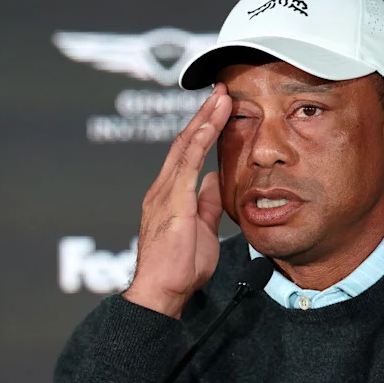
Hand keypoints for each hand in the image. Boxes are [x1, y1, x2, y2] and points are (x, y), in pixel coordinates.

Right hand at [124, 83, 232, 317]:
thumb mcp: (203, 230)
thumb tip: (215, 181)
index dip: (203, 129)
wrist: (162, 292)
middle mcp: (162, 189)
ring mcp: (164, 194)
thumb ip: (207, 204)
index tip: (219, 109)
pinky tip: (211, 124)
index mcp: (169, 196)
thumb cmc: (179, 269)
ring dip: (204, 119)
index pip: (187, 154)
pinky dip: (200, 141)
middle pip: (184, 142)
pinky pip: (187, 165)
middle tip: (221, 90)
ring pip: (185, 146)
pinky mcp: (172, 202)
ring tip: (221, 96)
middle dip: (204, 114)